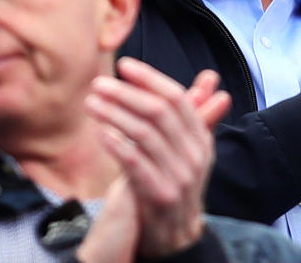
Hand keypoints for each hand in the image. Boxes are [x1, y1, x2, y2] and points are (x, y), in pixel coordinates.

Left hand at [84, 58, 231, 258]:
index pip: (177, 98)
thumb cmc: (176, 181)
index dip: (150, 78)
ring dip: (114, 114)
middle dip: (126, 93)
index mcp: (201, 138)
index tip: (124, 66)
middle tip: (99, 83)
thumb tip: (210, 77)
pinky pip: (135, 163)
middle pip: (159, 112)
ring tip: (91, 103)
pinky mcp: (159, 196)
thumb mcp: (191, 147)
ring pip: (144, 134)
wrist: (176, 234)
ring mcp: (178, 176)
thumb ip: (196, 111)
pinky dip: (116, 144)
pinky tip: (100, 132)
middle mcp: (194, 154)